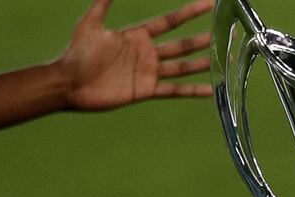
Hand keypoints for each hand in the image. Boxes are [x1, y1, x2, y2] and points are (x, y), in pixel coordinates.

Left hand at [58, 0, 214, 110]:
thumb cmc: (77, 53)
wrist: (69, 82)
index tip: (208, 4)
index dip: (189, 12)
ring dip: (202, 63)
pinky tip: (210, 90)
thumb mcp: (90, 23)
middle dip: (202, 39)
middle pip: (181, 44)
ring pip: (182, 66)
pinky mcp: (146, 90)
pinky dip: (192, 90)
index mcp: (137, 36)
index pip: (169, 21)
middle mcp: (147, 53)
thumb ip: (103, 3)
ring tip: (223, 59)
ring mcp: (148, 72)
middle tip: (225, 33)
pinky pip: (174, 90)